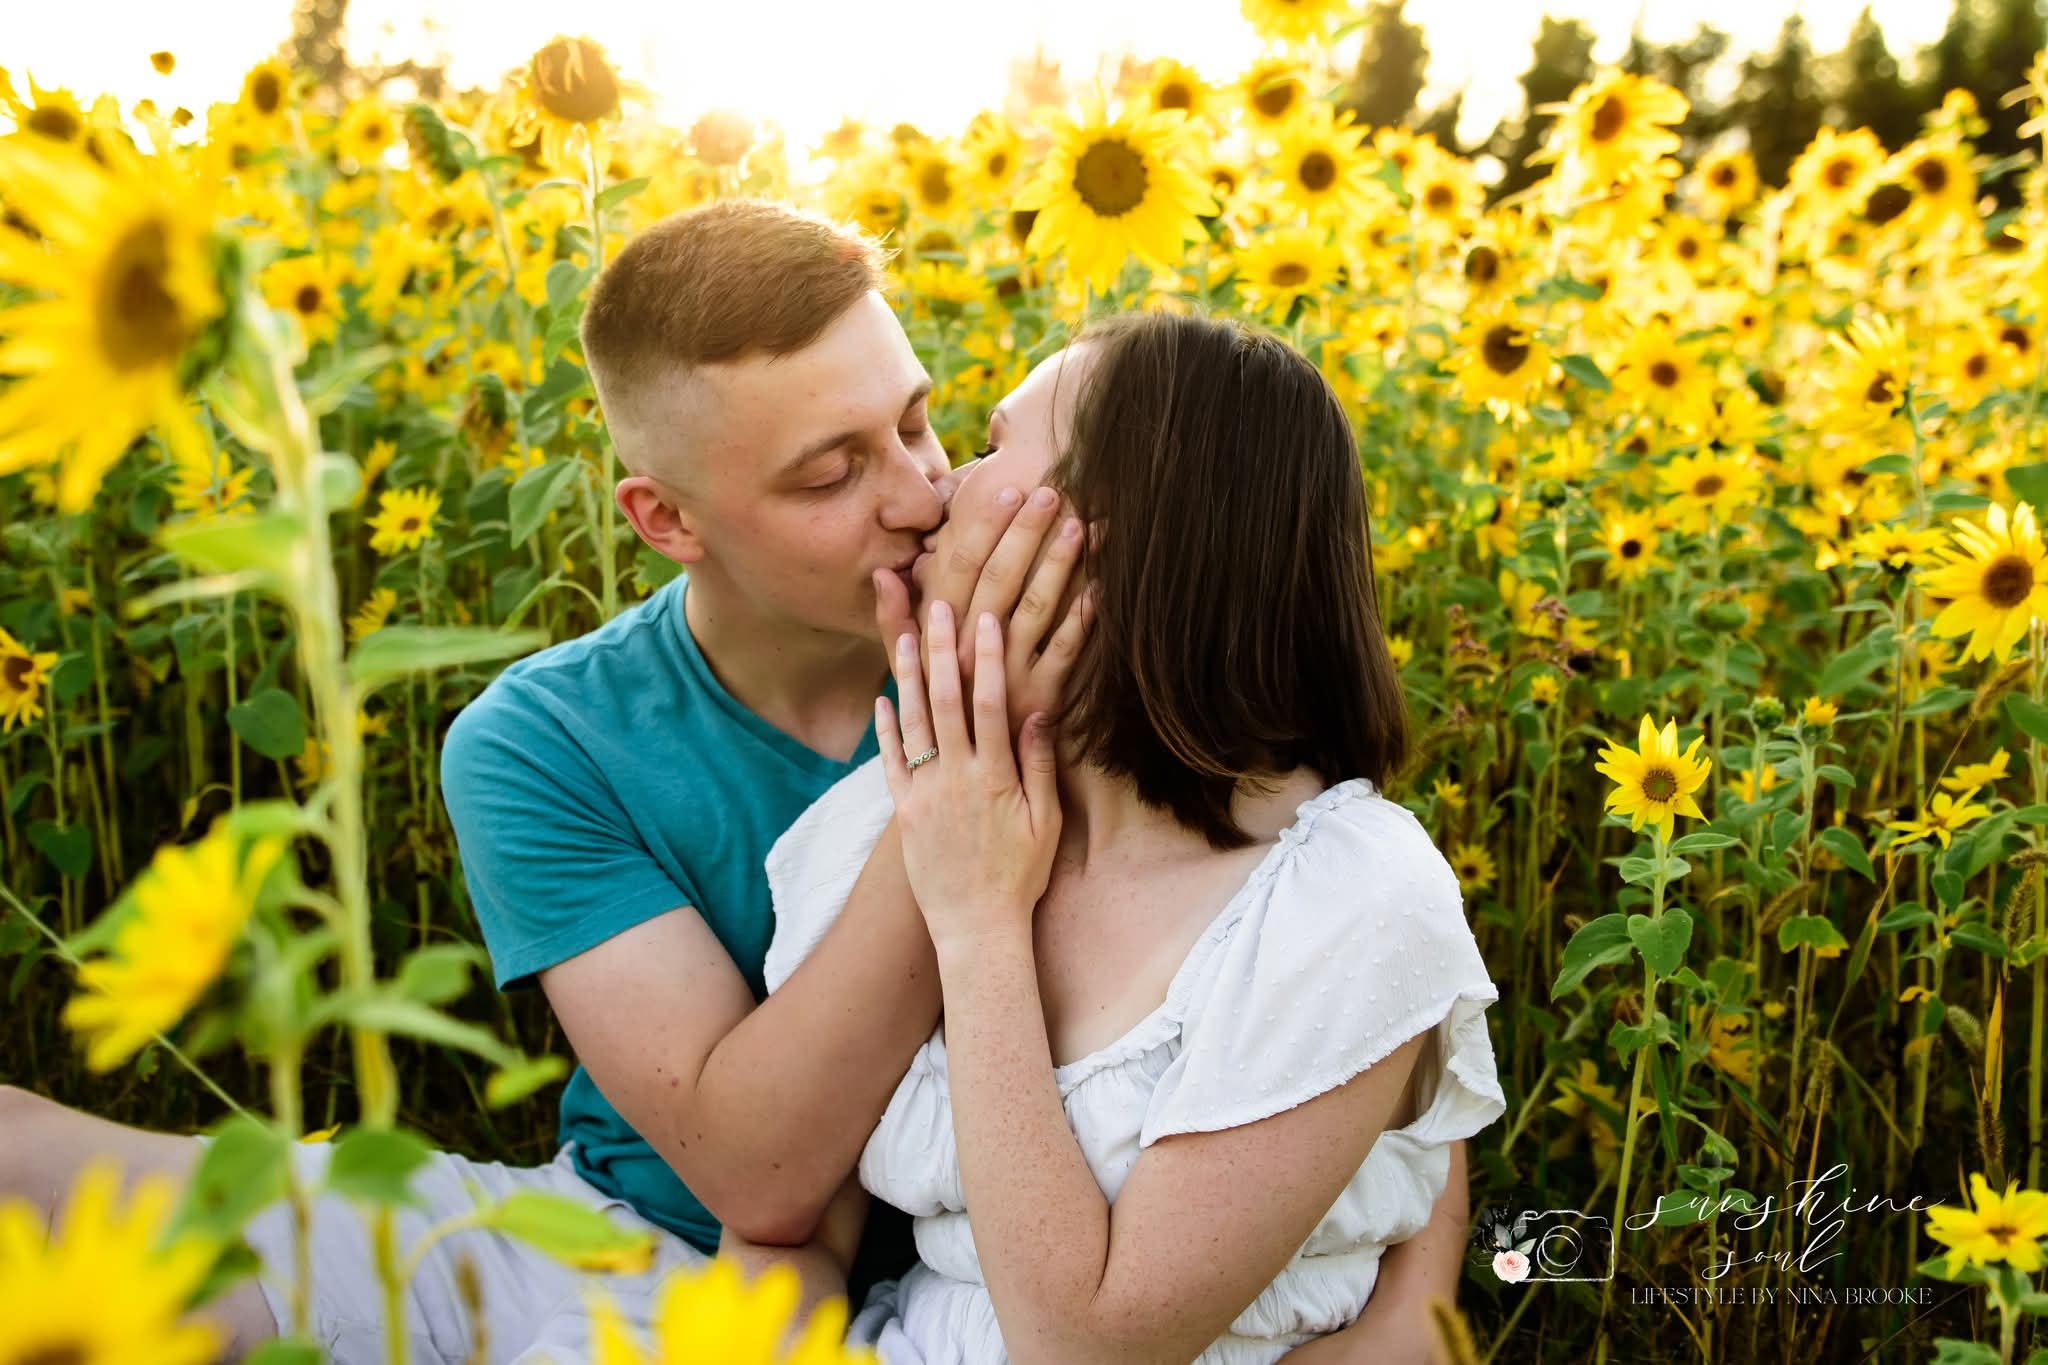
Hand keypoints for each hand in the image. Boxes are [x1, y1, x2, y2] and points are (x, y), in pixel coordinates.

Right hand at [873, 484, 1091, 744]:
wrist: (968, 804)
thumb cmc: (941, 730)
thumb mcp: (910, 676)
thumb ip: (895, 624)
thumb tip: (885, 574)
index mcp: (939, 642)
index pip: (959, 571)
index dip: (982, 528)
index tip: (1006, 488)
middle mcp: (969, 656)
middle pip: (999, 582)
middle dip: (1024, 534)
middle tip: (1050, 491)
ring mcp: (1005, 679)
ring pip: (1033, 610)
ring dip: (1058, 565)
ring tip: (1084, 525)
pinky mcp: (1038, 704)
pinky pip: (1063, 655)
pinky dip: (1082, 619)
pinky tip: (1103, 588)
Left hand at [875, 601, 1060, 954]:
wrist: (976, 927)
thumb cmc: (1021, 875)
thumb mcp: (1046, 821)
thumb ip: (1039, 765)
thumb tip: (1041, 712)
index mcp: (995, 777)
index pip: (989, 704)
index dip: (986, 659)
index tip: (986, 620)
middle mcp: (956, 778)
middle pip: (945, 701)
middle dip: (942, 650)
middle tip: (938, 607)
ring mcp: (925, 793)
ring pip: (913, 723)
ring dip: (910, 676)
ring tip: (906, 636)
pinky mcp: (904, 811)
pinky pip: (890, 761)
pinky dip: (885, 728)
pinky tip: (883, 697)